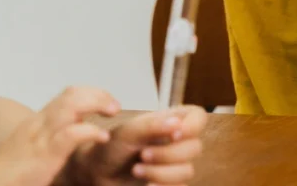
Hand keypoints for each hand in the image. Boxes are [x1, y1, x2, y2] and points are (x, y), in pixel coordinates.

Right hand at [0, 87, 118, 185]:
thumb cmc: (13, 170)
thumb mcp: (34, 143)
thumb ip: (54, 132)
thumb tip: (79, 122)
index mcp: (39, 121)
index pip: (69, 94)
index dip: (92, 92)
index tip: (108, 102)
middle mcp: (41, 123)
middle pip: (73, 94)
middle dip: (98, 94)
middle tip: (114, 106)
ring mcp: (42, 136)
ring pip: (71, 106)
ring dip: (97, 104)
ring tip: (112, 111)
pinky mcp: (46, 153)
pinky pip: (71, 134)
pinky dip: (90, 131)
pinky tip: (103, 137)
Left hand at [65, 106, 207, 185]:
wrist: (96, 173)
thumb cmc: (112, 146)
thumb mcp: (129, 131)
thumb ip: (153, 125)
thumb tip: (177, 124)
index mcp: (173, 121)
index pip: (199, 118)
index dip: (191, 127)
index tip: (174, 134)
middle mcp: (179, 142)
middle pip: (195, 148)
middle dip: (167, 155)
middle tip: (142, 155)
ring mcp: (176, 164)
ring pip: (187, 171)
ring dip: (160, 173)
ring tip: (137, 170)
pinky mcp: (171, 183)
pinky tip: (146, 185)